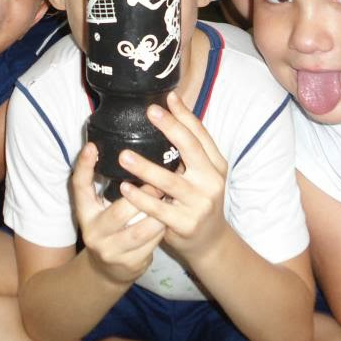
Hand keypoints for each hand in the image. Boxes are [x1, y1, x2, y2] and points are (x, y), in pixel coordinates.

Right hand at [71, 142, 164, 285]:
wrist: (108, 270)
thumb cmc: (110, 227)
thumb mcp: (100, 206)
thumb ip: (106, 183)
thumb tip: (124, 147)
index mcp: (85, 212)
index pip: (79, 186)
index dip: (84, 166)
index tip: (92, 146)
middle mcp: (93, 231)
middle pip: (119, 210)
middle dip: (143, 194)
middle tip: (160, 178)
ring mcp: (111, 250)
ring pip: (141, 229)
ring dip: (159, 211)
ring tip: (172, 194)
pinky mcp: (129, 263)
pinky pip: (152, 243)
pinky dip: (164, 227)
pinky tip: (174, 215)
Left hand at [118, 93, 229, 260]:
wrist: (210, 242)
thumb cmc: (199, 200)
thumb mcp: (202, 174)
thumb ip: (189, 151)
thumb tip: (171, 111)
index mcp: (216, 165)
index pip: (200, 134)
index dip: (184, 115)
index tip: (167, 98)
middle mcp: (211, 182)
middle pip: (190, 149)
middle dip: (170, 128)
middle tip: (150, 112)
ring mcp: (200, 204)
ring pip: (169, 181)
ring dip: (145, 167)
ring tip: (124, 155)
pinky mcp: (185, 224)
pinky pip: (158, 208)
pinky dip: (140, 198)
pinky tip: (124, 187)